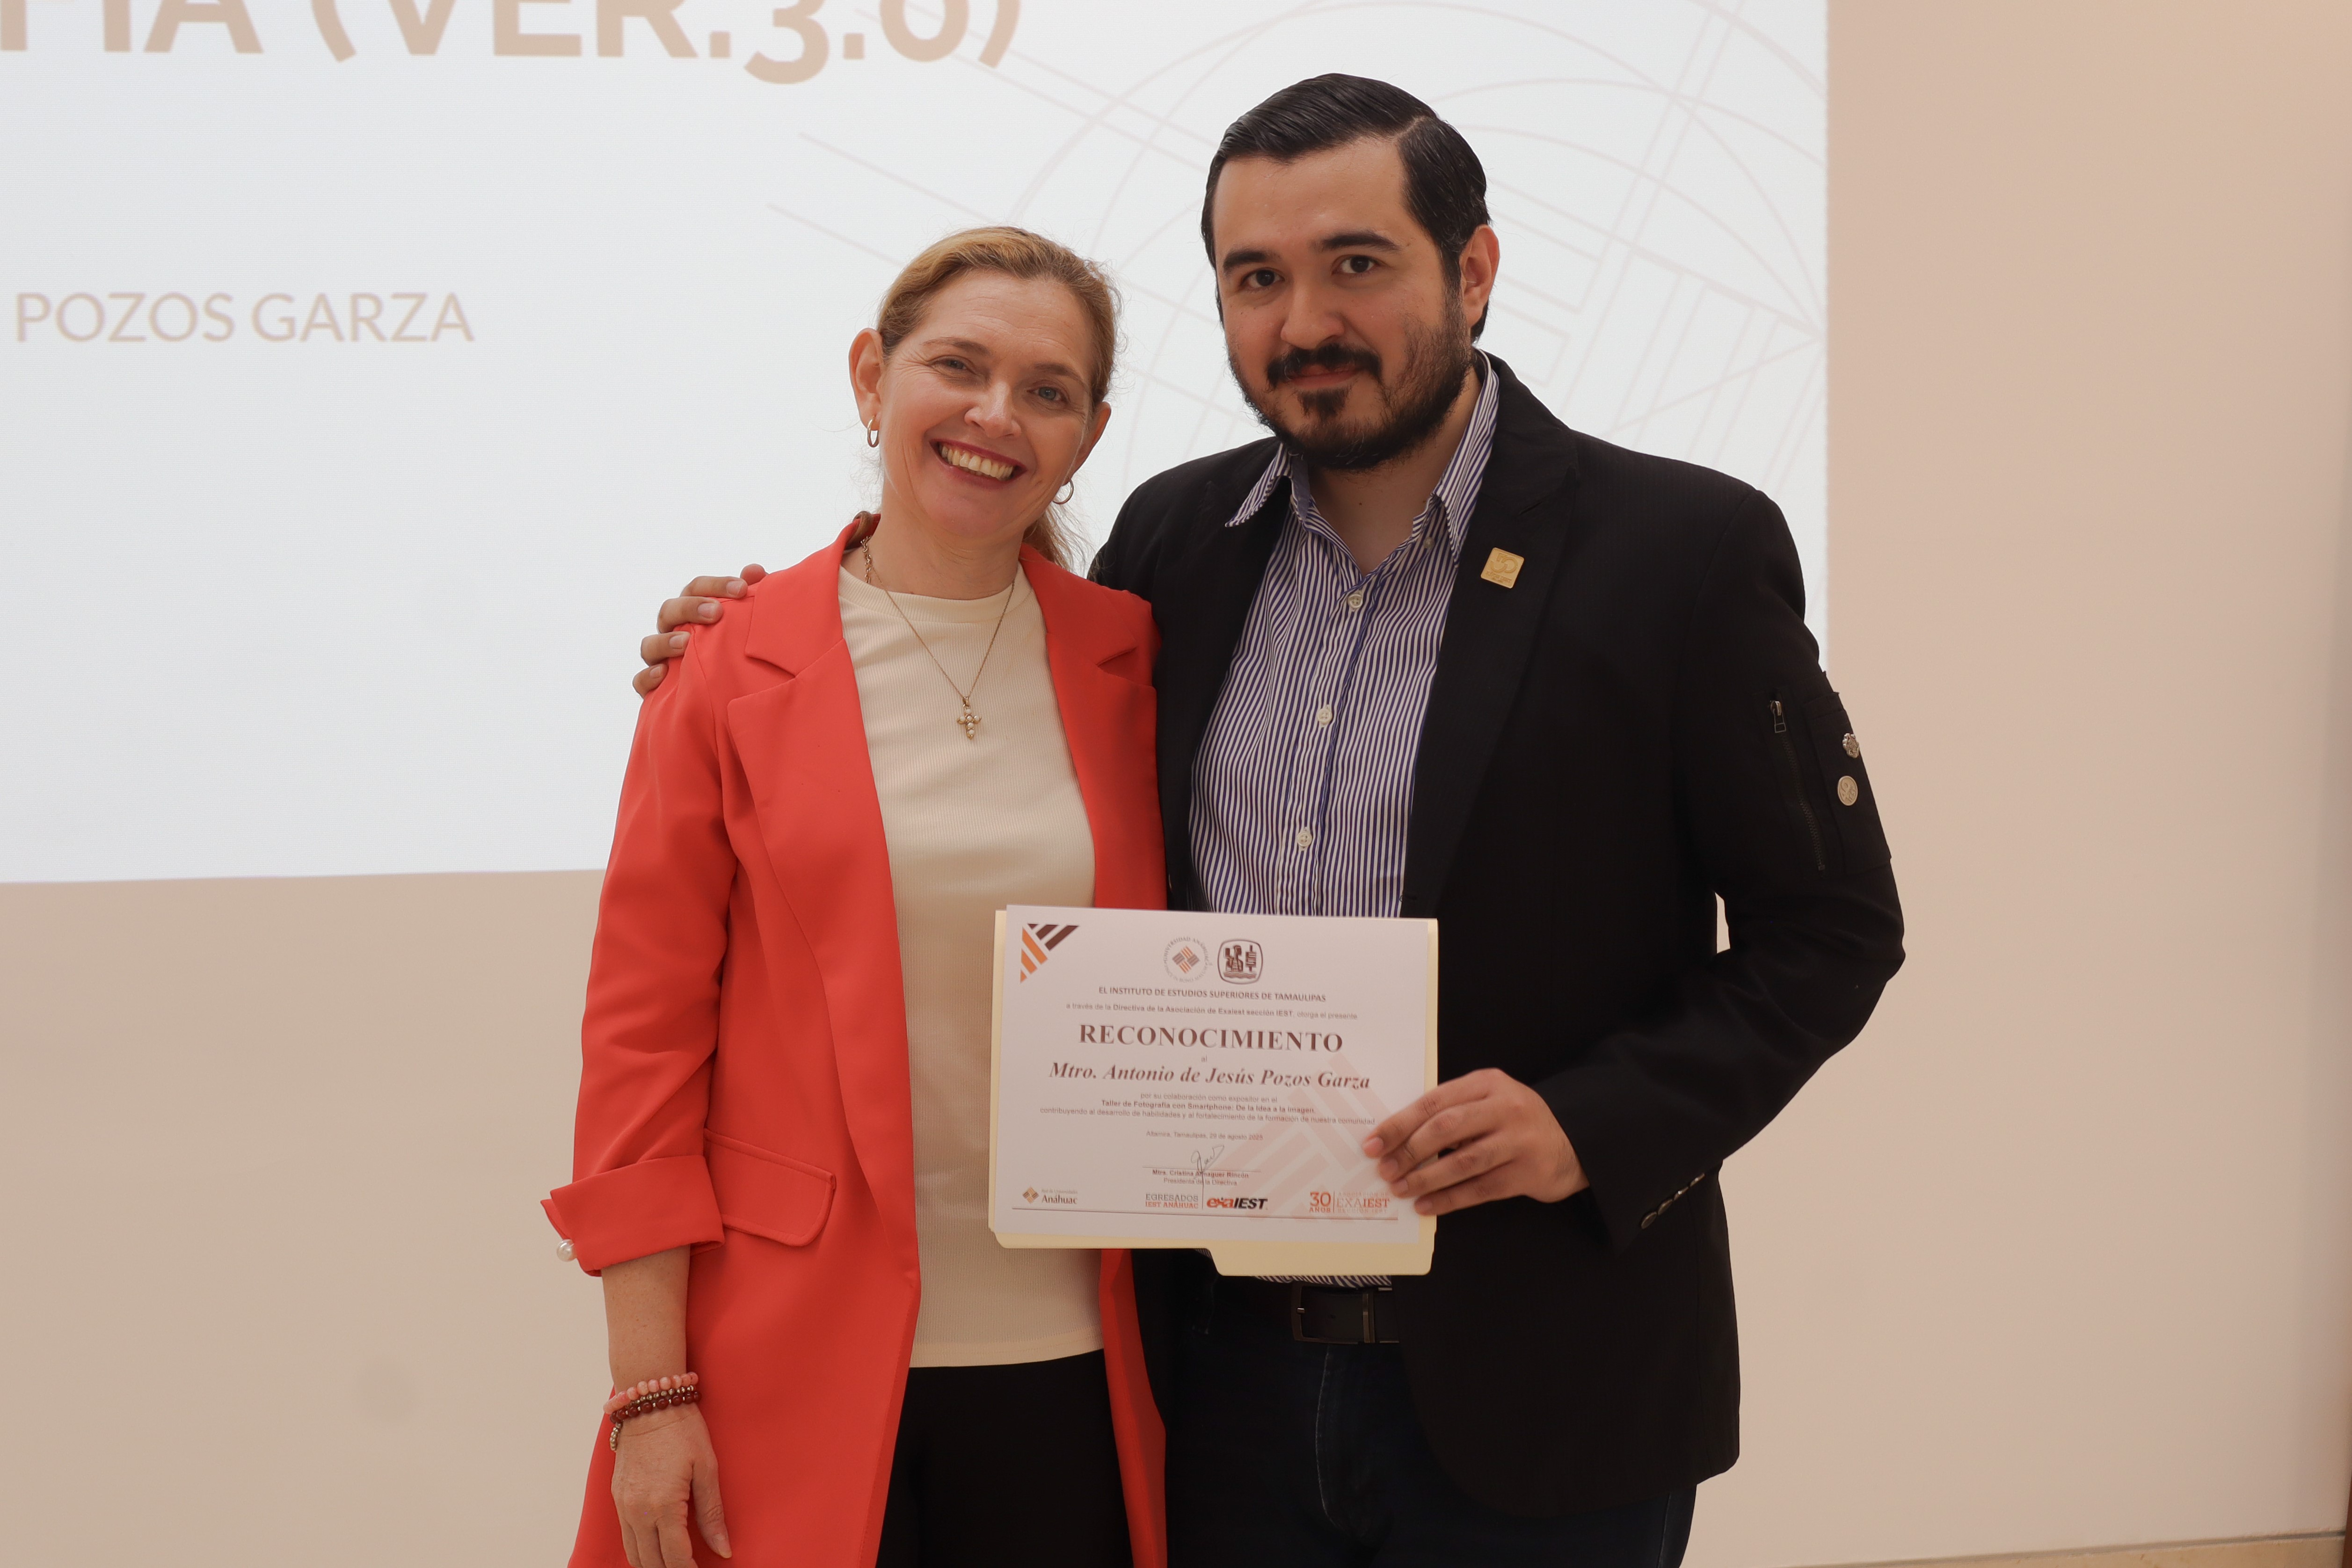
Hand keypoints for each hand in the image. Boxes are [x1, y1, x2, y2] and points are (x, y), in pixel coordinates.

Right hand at [611, 1404, 731, 1565]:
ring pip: (634, 1553)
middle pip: (651, 1562)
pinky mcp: (616, 1497)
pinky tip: (657, 1547)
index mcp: (663, 1505)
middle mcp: (638, 1510)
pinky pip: (626, 1535)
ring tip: (674, 1564)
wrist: (649, 1403)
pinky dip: (640, 1548)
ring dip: (653, 1564)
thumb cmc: (683, 1431)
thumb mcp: (707, 1469)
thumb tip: (723, 1549)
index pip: (675, 1557)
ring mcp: (623, 1505)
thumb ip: (712, 1513)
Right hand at [634, 566, 767, 696]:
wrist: (727, 696)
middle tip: (716, 612)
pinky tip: (664, 674)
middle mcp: (672, 631)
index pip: (696, 589)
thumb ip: (750, 596)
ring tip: (686, 642)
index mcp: (693, 612)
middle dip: (690, 608)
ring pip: (650, 645)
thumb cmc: (735, 651)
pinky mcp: (654, 688)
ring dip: (666, 641)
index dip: (716, 585)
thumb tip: (754, 570)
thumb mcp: (745, 624)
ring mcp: (660, 659)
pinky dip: (648, 676)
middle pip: (670, 611)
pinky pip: (641, 682)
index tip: (742, 588)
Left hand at [1362, 1068, 1587, 1216]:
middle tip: (1384, 1169)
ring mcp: (1519, 1140)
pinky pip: (1480, 1189)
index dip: (1399, 1123)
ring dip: (1426, 1178)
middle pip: (1446, 1128)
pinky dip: (1449, 1199)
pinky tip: (1426, 1206)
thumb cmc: (1514, 1121)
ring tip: (1400, 1189)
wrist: (1572, 1141)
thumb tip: (1397, 1139)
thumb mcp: (1487, 1101)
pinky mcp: (1528, 1173)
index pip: (1434, 1101)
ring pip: (1463, 1161)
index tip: (1372, 1143)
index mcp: (1487, 1083)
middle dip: (1408, 1150)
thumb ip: (1452, 1111)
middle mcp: (1505, 1107)